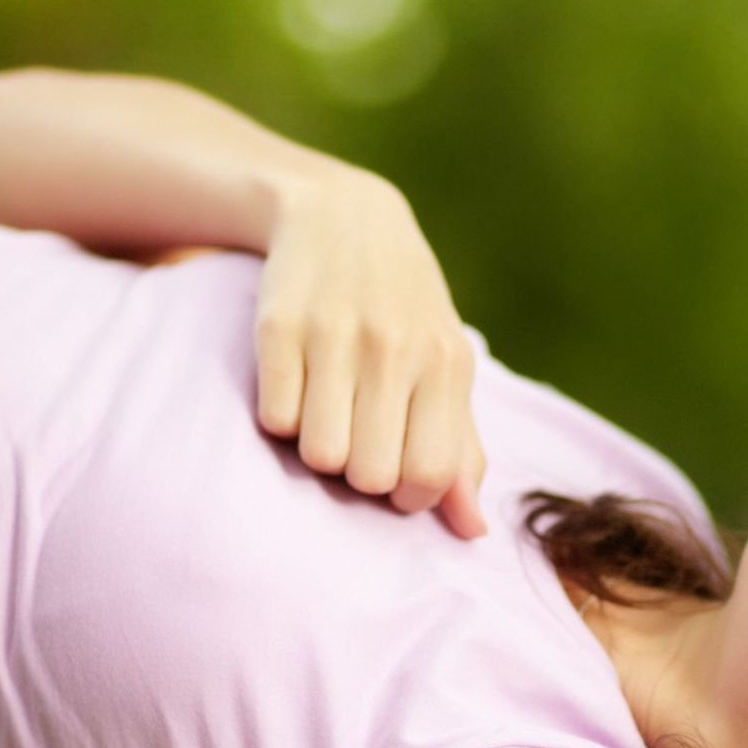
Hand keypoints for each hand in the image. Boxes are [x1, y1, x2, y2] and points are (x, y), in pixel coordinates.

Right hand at [252, 167, 487, 538]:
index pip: (429, 476)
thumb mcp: (444, 365)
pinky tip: (295, 383)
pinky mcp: (278, 326)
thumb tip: (473, 532)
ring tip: (326, 410)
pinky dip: (280, 416)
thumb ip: (460, 448)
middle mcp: (394, 348)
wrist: (341, 215)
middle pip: (370, 476)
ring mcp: (335, 334)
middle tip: (357, 434)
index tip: (395, 471)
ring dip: (317, 448)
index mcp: (445, 362)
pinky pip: (274, 419)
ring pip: (320, 454)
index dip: (407, 496)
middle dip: (359, 473)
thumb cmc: (404, 309)